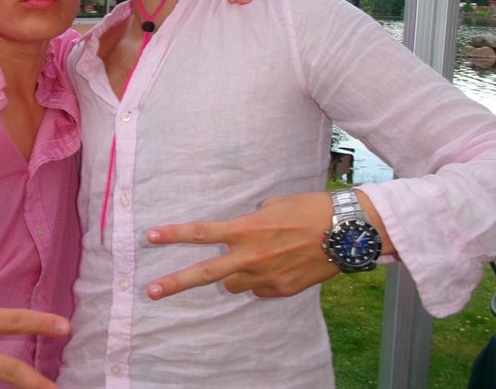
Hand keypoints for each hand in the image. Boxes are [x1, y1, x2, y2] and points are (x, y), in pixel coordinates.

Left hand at [144, 192, 339, 299]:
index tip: (150, 237)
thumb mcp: (273, 205)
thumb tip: (242, 230)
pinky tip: (279, 265)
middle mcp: (251, 256)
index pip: (201, 232)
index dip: (173, 235)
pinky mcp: (282, 291)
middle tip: (151, 292)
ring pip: (233, 285)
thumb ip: (251, 220)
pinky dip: (260, 280)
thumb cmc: (310, 208)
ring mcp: (266, 277)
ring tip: (254, 258)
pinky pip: (259, 289)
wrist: (345, 231)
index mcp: (246, 229)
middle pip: (204, 273)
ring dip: (234, 275)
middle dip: (175, 283)